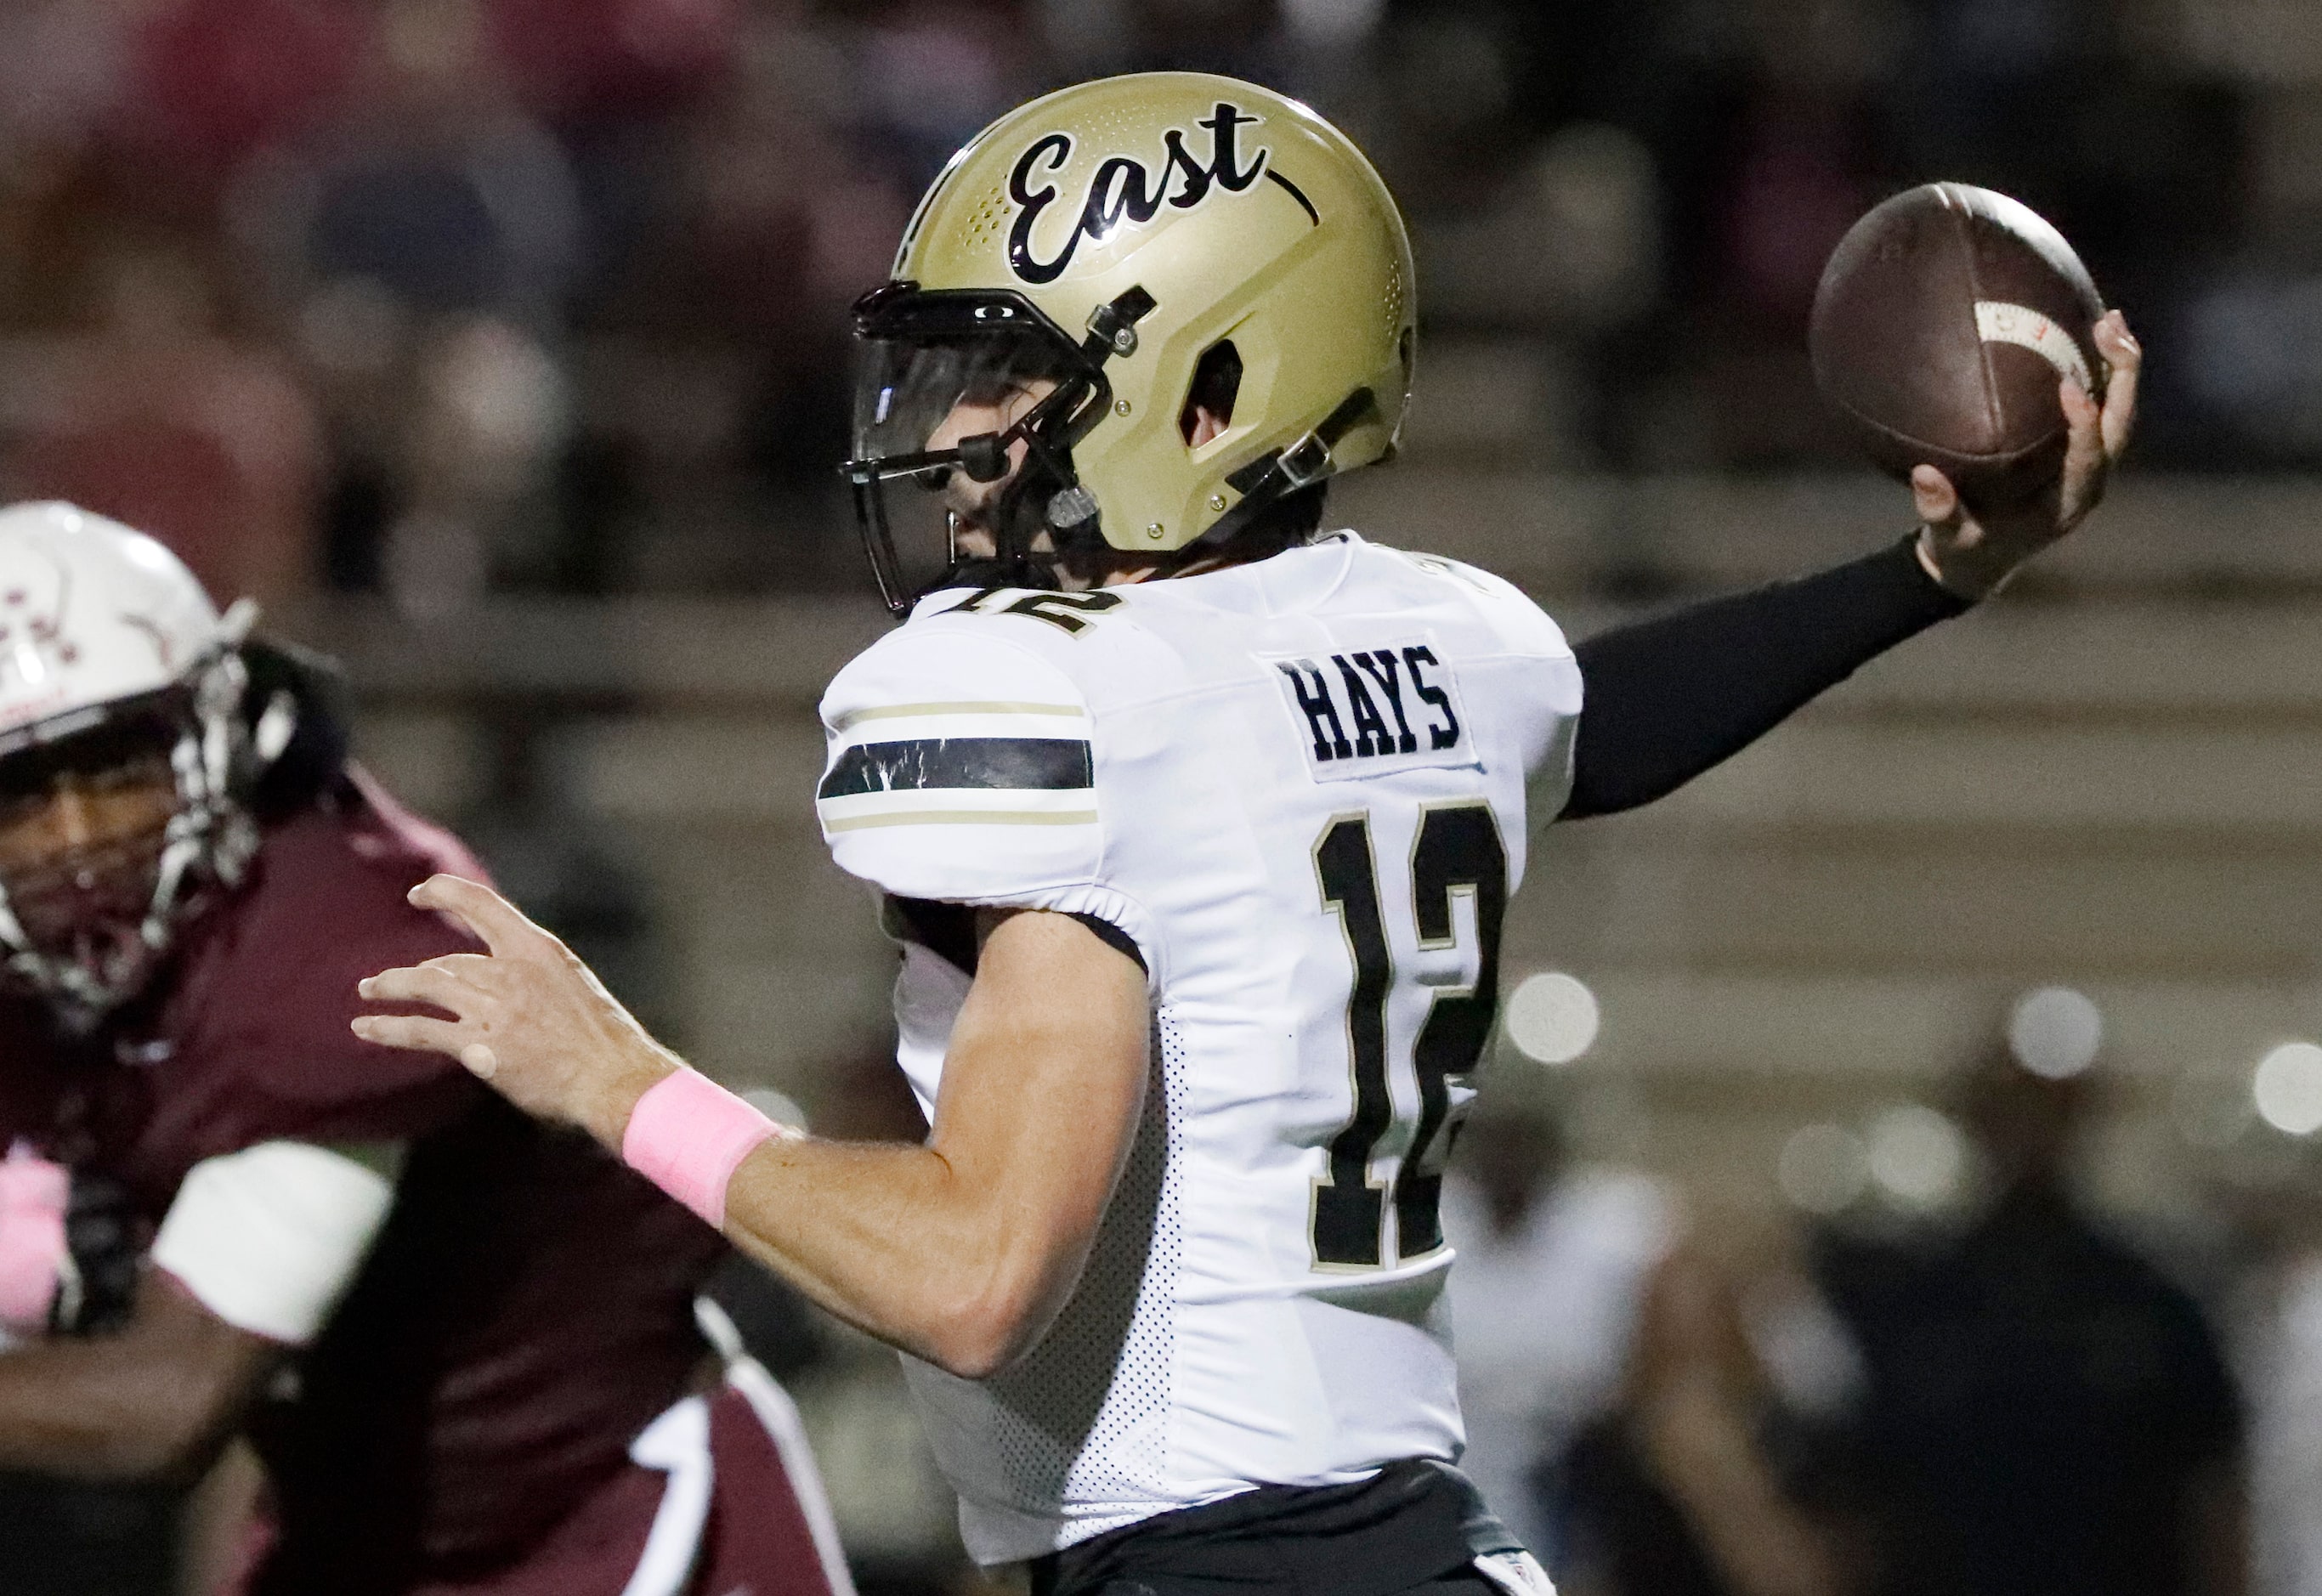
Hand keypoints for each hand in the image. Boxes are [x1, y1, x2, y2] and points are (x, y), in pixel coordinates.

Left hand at [352, 875, 677, 1147]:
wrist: (610, 1074)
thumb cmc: (600, 1037)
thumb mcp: (570, 985)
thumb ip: (532, 975)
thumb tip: (498, 983)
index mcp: (538, 949)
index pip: (482, 904)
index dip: (445, 893)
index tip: (420, 893)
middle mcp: (510, 971)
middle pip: (448, 961)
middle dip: (415, 971)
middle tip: (387, 980)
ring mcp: (493, 1007)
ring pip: (426, 985)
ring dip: (391, 986)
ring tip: (368, 991)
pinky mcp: (478, 1046)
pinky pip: (421, 1029)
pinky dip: (389, 1026)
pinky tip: (366, 1027)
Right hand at [1914, 309, 2141, 599]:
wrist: (1980, 561)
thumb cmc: (1966, 549)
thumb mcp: (1948, 538)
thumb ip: (1940, 511)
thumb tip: (1925, 474)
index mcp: (2065, 506)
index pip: (2087, 461)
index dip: (2084, 426)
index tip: (2070, 388)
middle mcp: (2088, 483)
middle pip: (2120, 427)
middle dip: (2122, 377)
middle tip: (2110, 329)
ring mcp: (2089, 465)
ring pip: (2120, 413)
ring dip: (2120, 366)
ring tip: (2111, 319)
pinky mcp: (2081, 451)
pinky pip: (2105, 408)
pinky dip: (2106, 372)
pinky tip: (2094, 336)